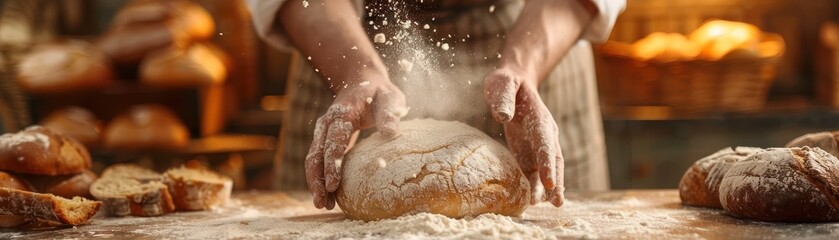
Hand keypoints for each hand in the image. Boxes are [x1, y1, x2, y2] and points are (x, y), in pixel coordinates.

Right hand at [306, 74, 407, 209]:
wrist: (361, 80)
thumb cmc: (379, 92)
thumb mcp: (389, 98)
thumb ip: (389, 114)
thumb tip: (391, 132)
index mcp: (342, 114)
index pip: (334, 142)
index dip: (332, 165)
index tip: (334, 185)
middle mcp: (327, 123)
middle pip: (316, 154)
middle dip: (317, 180)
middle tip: (322, 203)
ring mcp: (324, 131)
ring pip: (313, 159)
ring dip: (315, 182)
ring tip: (323, 204)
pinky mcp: (326, 138)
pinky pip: (318, 159)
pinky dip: (320, 176)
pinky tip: (328, 194)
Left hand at [484, 68, 564, 206]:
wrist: (513, 84)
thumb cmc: (507, 84)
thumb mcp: (502, 84)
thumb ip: (503, 99)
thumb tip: (503, 116)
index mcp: (540, 120)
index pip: (546, 144)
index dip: (548, 163)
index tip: (549, 182)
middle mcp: (544, 135)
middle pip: (554, 161)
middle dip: (557, 182)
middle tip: (558, 202)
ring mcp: (537, 145)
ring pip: (546, 170)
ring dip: (548, 188)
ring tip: (550, 206)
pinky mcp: (528, 152)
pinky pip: (533, 172)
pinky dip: (534, 186)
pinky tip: (532, 201)